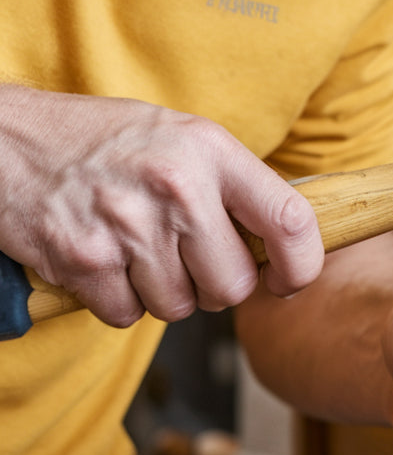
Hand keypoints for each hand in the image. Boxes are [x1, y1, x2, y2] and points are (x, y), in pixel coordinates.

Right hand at [0, 85, 323, 326]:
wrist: (6, 138)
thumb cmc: (105, 142)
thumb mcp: (183, 139)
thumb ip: (234, 186)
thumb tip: (285, 245)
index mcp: (211, 151)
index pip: (291, 222)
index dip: (301, 265)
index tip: (287, 280)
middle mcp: (176, 187)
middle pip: (232, 286)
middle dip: (214, 286)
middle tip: (187, 258)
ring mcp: (128, 226)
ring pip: (178, 307)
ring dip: (162, 292)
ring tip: (136, 248)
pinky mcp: (84, 260)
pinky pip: (128, 316)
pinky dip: (118, 301)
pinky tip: (104, 260)